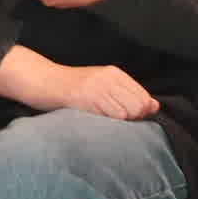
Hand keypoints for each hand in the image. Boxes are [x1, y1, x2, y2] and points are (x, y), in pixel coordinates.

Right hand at [0, 45, 158, 119]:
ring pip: (127, 113)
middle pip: (139, 106)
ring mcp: (98, 88)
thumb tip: (154, 106)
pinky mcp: (86, 98)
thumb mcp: (101, 85)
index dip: (141, 113)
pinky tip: (96, 123)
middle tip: (116, 124)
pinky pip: (110, 116)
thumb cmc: (71, 88)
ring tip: (105, 124)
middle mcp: (109, 78)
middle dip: (134, 120)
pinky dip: (108, 125)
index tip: (128, 120)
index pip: (144, 97)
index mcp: (115, 73)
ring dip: (121, 124)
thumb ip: (126, 94)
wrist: (43, 81)